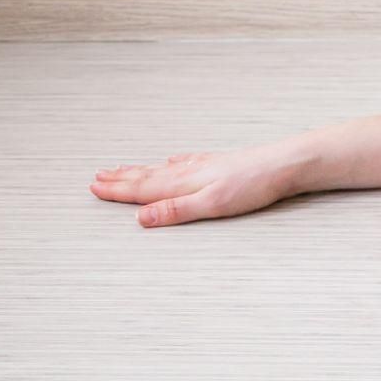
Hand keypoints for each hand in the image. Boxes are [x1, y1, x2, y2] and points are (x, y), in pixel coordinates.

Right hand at [89, 141, 307, 226]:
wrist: (287, 163)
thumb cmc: (254, 186)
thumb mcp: (212, 204)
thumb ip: (176, 211)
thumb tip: (139, 219)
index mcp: (185, 183)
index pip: (143, 188)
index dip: (117, 190)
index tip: (93, 188)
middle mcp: (192, 171)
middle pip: (148, 176)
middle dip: (121, 178)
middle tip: (97, 176)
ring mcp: (206, 165)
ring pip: (164, 168)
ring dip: (140, 170)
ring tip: (122, 168)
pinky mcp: (221, 164)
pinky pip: (186, 162)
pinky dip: (171, 163)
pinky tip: (173, 161)